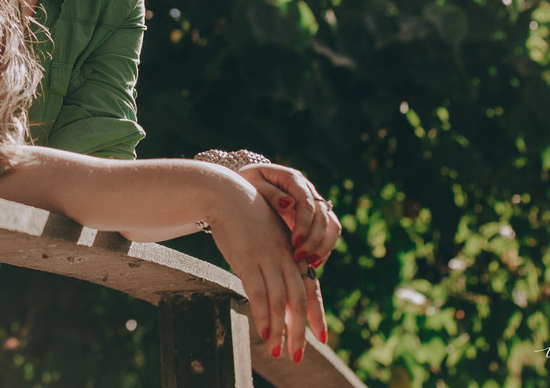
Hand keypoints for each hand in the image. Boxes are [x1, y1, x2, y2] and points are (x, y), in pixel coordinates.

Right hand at [205, 177, 327, 361]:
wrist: (227, 194)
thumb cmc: (246, 217)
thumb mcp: (267, 238)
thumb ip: (276, 260)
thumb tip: (275, 286)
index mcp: (292, 253)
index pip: (310, 288)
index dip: (317, 314)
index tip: (323, 337)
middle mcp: (285, 256)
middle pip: (299, 298)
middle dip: (300, 330)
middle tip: (299, 355)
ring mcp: (267, 257)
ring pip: (280, 299)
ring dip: (280, 329)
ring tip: (279, 351)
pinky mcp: (247, 257)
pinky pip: (258, 291)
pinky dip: (263, 314)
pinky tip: (264, 332)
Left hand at [238, 163, 340, 270]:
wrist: (248, 183)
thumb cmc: (247, 183)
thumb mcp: (253, 183)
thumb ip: (270, 193)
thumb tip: (289, 204)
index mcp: (293, 179)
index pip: (307, 203)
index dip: (304, 225)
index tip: (294, 243)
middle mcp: (308, 190)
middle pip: (323, 215)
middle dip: (314, 239)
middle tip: (298, 257)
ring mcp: (313, 203)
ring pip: (331, 224)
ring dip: (324, 245)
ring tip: (309, 263)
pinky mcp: (313, 217)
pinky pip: (328, 233)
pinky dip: (324, 249)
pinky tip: (312, 263)